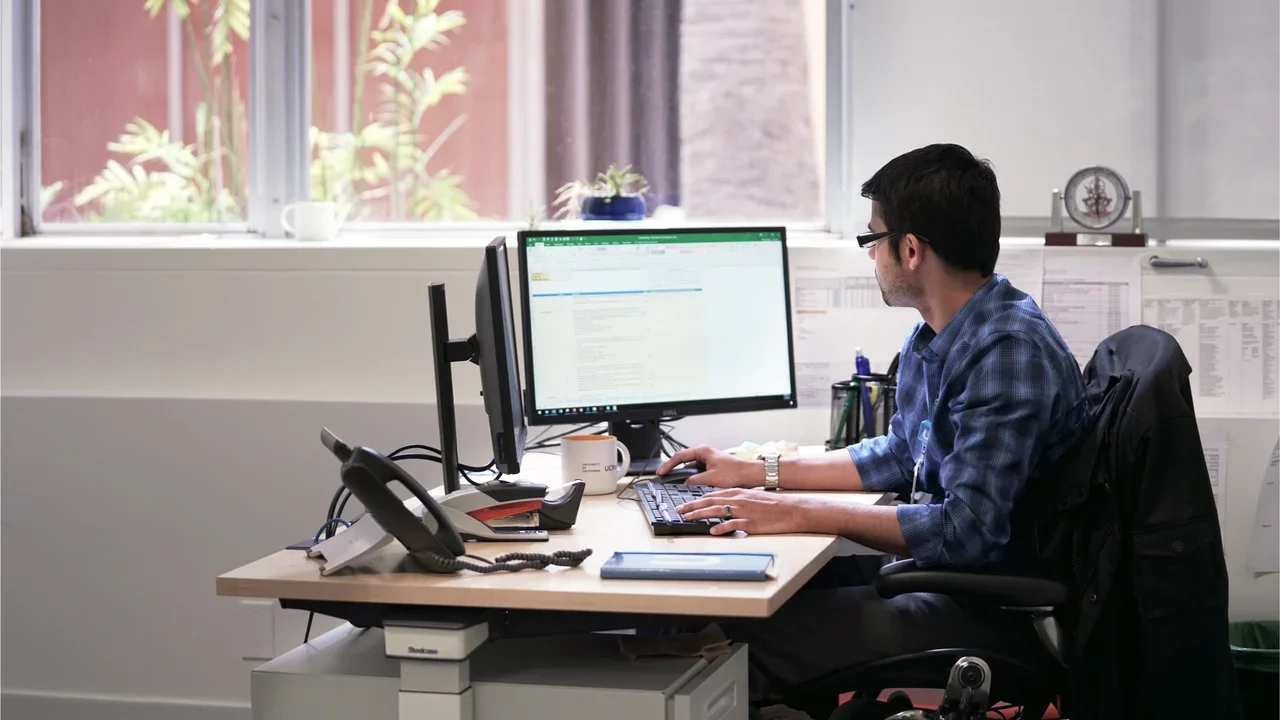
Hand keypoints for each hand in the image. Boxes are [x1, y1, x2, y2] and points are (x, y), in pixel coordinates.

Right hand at [656, 445, 763, 488]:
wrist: (750, 474)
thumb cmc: (735, 472)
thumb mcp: (711, 478)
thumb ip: (695, 481)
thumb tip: (685, 483)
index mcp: (702, 451)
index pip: (679, 456)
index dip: (668, 465)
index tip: (661, 472)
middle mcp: (704, 453)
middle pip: (683, 460)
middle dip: (673, 469)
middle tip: (663, 476)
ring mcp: (707, 460)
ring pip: (690, 467)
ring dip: (683, 474)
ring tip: (673, 481)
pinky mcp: (711, 466)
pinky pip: (697, 471)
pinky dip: (691, 477)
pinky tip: (688, 484)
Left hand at [675, 488, 814, 535]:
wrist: (791, 510)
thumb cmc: (774, 505)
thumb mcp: (752, 497)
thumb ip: (737, 499)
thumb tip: (723, 505)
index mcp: (738, 492)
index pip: (713, 494)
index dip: (697, 498)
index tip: (685, 502)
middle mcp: (738, 499)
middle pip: (710, 501)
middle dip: (692, 505)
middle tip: (679, 509)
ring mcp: (743, 511)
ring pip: (717, 511)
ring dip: (700, 514)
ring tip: (687, 518)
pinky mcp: (750, 522)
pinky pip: (732, 525)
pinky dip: (721, 528)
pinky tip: (713, 531)